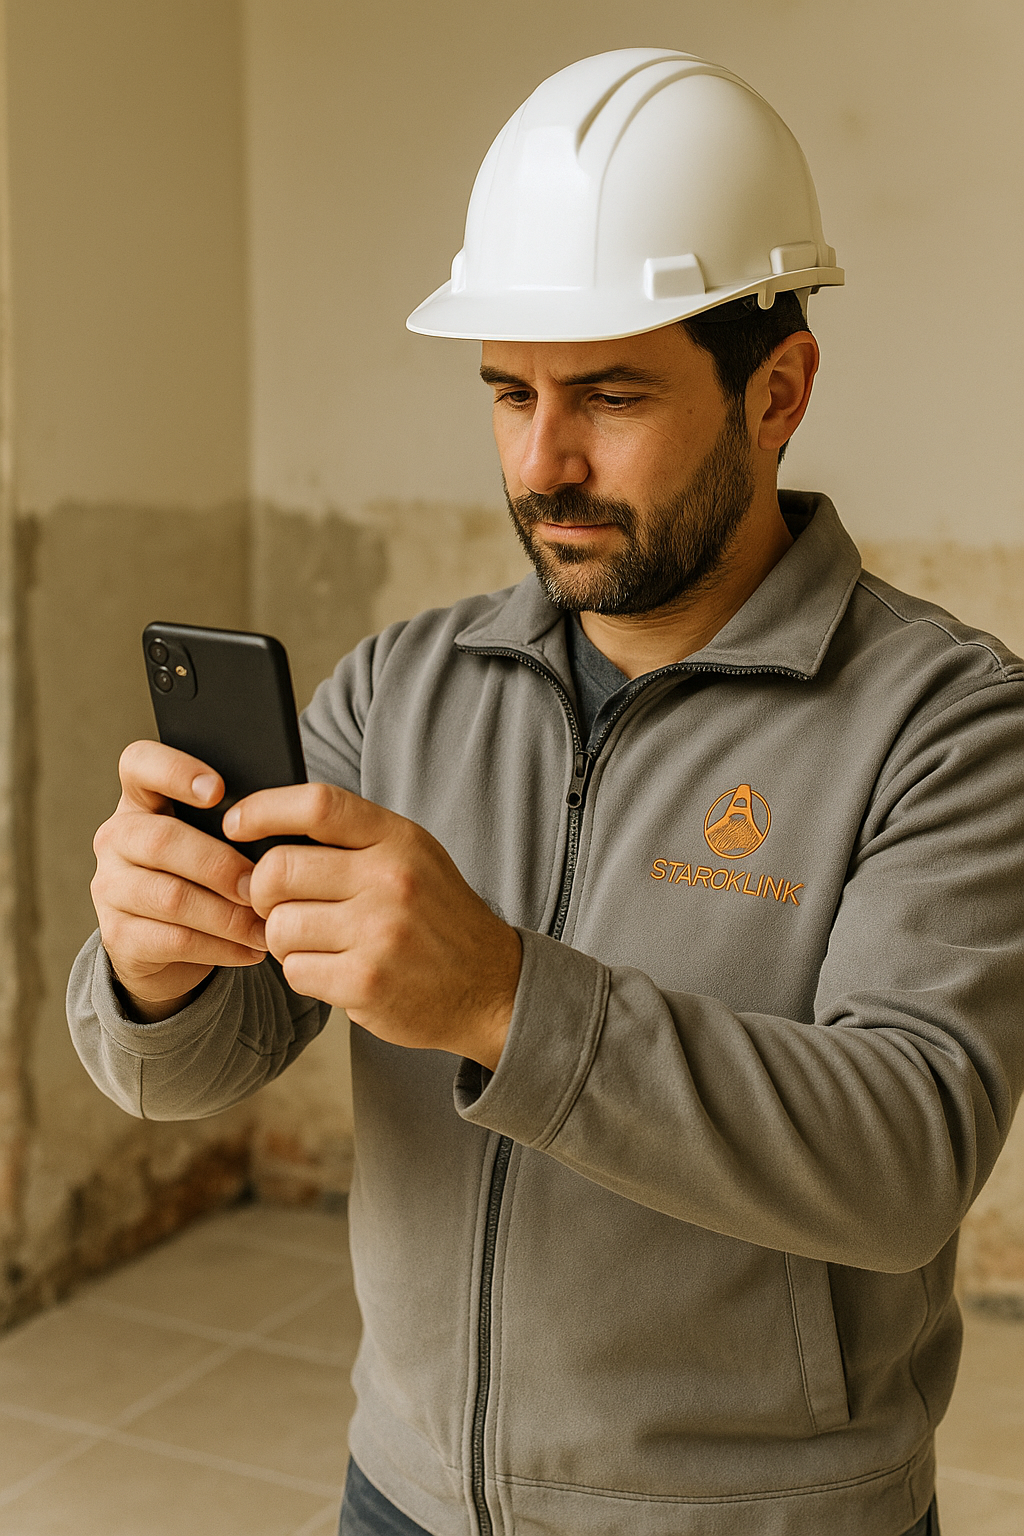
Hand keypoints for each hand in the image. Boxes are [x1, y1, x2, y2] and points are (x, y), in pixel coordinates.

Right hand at [91, 741, 268, 1020]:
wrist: (168, 945)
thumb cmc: (207, 876)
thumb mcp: (217, 840)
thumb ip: (236, 823)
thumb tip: (285, 824)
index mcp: (141, 800)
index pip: (138, 763)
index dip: (174, 770)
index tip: (218, 790)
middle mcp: (116, 838)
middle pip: (161, 840)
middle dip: (220, 866)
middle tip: (261, 886)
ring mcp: (110, 888)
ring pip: (170, 897)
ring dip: (228, 915)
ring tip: (267, 926)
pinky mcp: (117, 936)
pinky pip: (173, 940)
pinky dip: (221, 947)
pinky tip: (250, 949)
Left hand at [227, 784, 521, 1069]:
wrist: (492, 985)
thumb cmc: (437, 917)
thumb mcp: (411, 857)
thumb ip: (351, 839)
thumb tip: (264, 831)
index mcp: (399, 840)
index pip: (317, 806)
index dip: (263, 809)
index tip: (235, 824)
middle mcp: (391, 879)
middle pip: (278, 870)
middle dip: (262, 892)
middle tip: (277, 905)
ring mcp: (379, 933)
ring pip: (279, 926)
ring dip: (283, 940)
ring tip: (317, 943)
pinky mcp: (366, 983)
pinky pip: (295, 972)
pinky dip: (303, 973)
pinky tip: (334, 971)